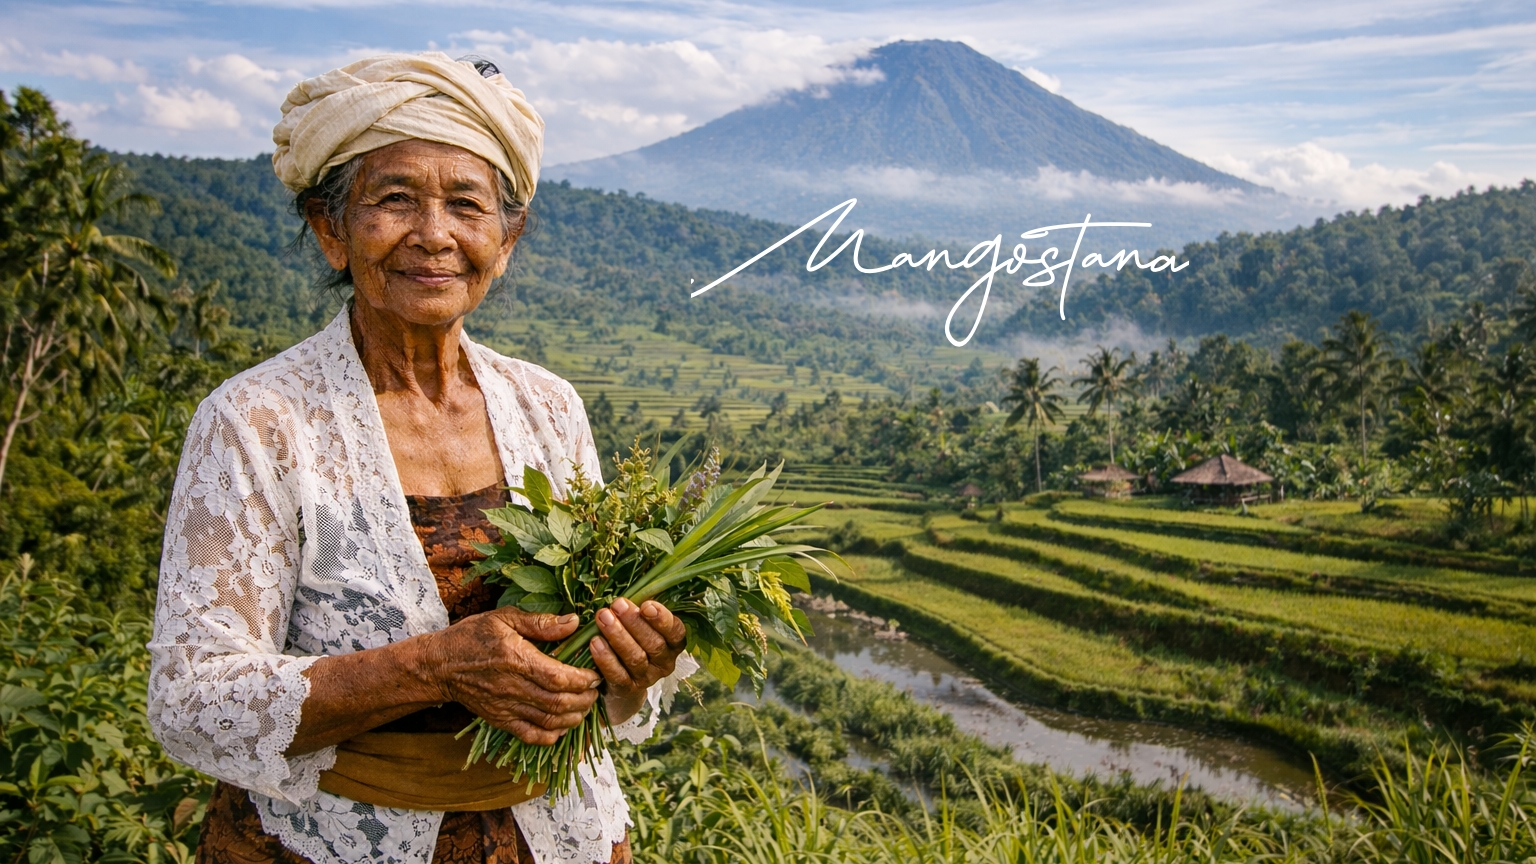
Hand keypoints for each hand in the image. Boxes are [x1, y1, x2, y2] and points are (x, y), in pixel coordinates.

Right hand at [423, 607, 601, 745]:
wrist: (439, 666)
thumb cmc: (473, 636)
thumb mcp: (504, 618)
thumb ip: (540, 623)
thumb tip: (574, 622)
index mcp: (516, 659)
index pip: (558, 678)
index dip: (582, 680)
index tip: (595, 674)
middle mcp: (512, 687)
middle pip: (558, 703)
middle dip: (584, 700)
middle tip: (595, 691)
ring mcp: (506, 708)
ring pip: (548, 722)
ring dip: (573, 718)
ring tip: (585, 707)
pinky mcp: (500, 721)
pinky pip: (530, 736)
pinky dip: (551, 736)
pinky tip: (563, 726)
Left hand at [591, 598, 687, 722]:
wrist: (623, 682)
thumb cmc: (634, 640)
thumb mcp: (642, 624)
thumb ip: (641, 609)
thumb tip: (634, 584)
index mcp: (673, 644)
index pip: (675, 631)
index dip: (662, 619)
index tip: (646, 605)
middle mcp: (665, 662)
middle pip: (653, 643)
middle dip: (634, 622)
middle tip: (617, 604)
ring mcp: (647, 678)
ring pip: (635, 658)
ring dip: (618, 636)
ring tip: (603, 618)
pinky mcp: (628, 689)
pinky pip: (618, 675)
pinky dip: (606, 659)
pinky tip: (594, 643)